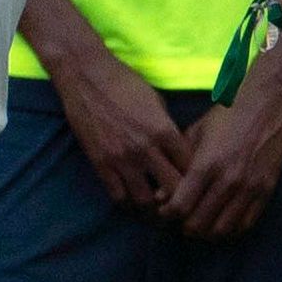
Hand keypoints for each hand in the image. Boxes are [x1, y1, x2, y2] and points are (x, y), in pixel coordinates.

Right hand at [47, 46, 188, 209]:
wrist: (86, 76)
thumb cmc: (125, 82)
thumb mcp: (157, 101)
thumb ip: (168, 129)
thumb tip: (177, 150)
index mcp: (164, 130)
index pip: (190, 167)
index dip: (195, 177)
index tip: (194, 182)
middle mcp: (145, 149)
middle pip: (173, 190)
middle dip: (179, 197)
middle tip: (179, 201)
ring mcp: (121, 159)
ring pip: (145, 201)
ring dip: (153, 205)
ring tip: (156, 205)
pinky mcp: (100, 164)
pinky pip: (118, 196)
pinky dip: (128, 201)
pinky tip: (132, 197)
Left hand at [163, 102, 281, 239]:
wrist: (268, 104)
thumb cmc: (227, 115)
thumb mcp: (195, 133)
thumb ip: (178, 166)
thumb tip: (159, 196)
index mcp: (206, 164)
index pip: (180, 206)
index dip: (168, 215)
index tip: (165, 212)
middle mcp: (228, 180)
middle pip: (199, 224)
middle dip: (184, 226)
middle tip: (181, 220)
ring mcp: (249, 188)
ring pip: (222, 229)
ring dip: (207, 232)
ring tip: (200, 224)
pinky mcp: (266, 191)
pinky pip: (245, 224)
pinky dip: (230, 230)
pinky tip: (222, 222)